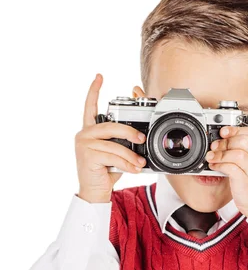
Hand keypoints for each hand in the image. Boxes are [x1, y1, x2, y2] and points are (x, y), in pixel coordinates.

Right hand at [75, 74, 146, 202]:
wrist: (94, 193)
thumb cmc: (105, 172)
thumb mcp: (114, 153)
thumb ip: (120, 141)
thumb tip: (139, 135)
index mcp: (89, 130)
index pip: (90, 107)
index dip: (94, 91)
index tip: (99, 76)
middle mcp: (84, 134)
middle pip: (111, 126)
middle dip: (130, 132)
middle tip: (142, 139)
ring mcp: (84, 144)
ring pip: (115, 144)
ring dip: (131, 155)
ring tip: (141, 163)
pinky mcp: (88, 156)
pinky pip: (113, 156)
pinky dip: (127, 163)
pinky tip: (134, 168)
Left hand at [206, 125, 247, 216]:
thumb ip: (239, 152)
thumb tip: (220, 142)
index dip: (235, 130)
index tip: (223, 132)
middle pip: (244, 140)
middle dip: (226, 141)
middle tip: (214, 146)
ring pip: (238, 154)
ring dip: (220, 154)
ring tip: (211, 157)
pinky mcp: (245, 181)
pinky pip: (232, 168)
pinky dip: (220, 166)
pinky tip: (214, 166)